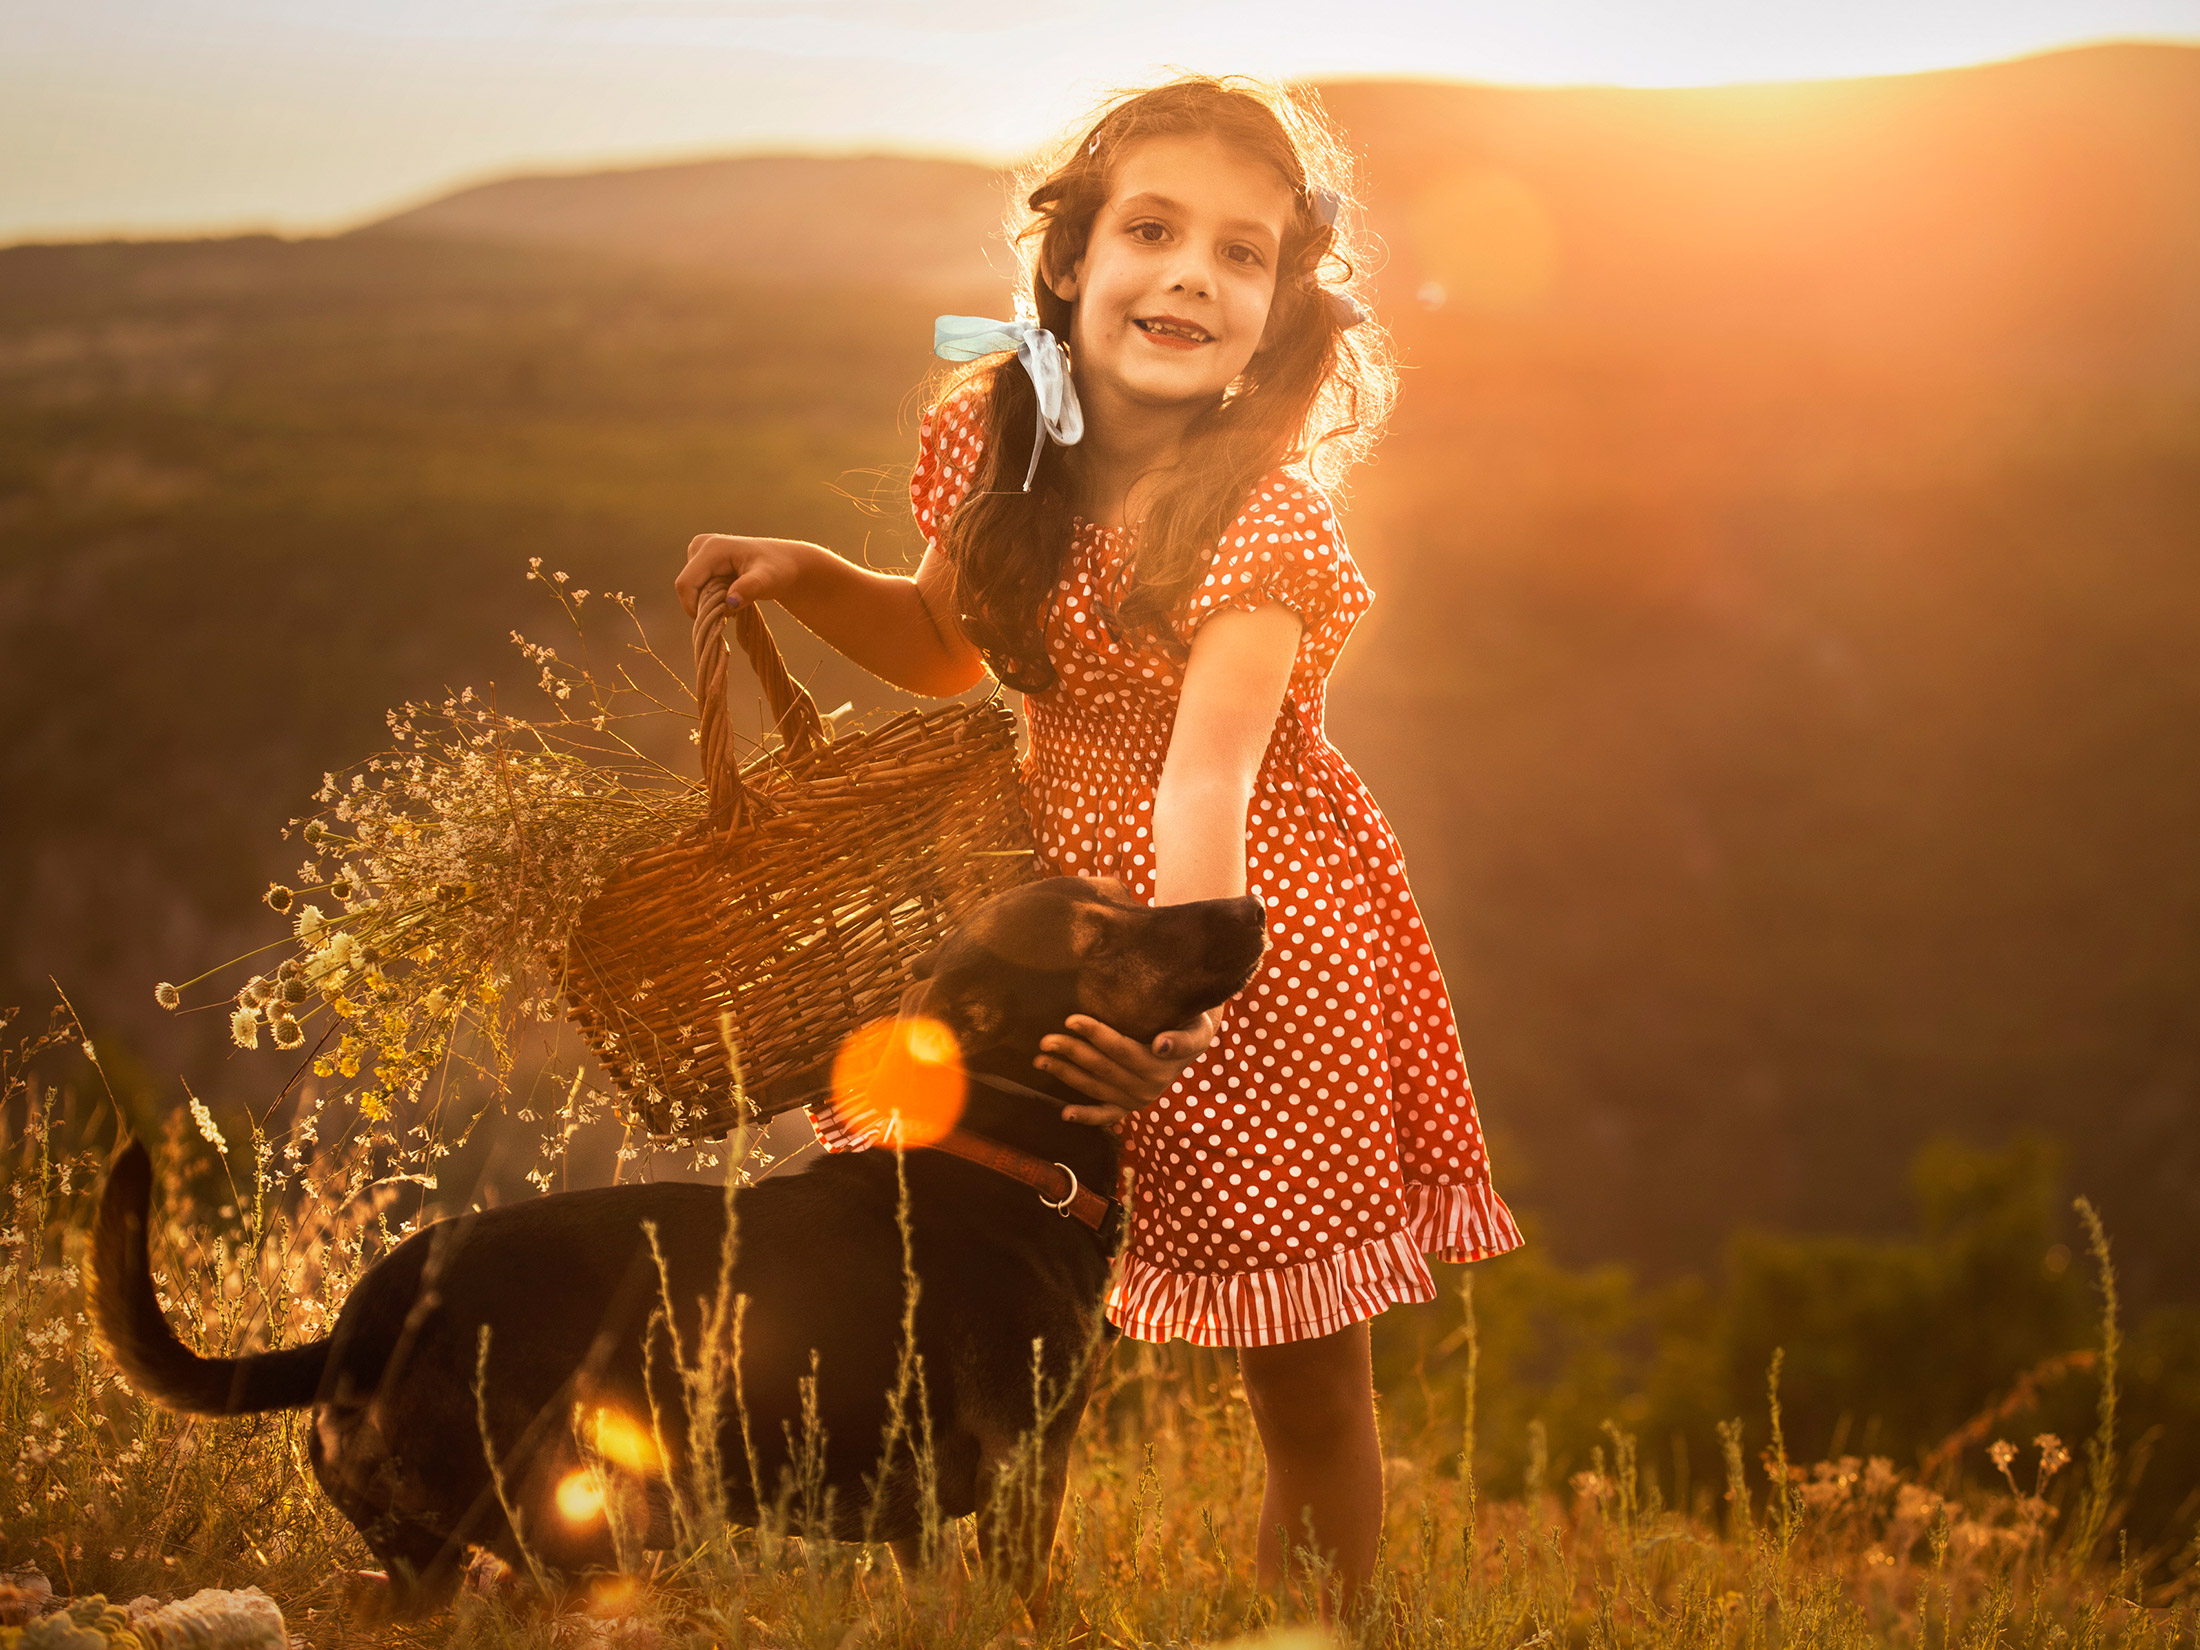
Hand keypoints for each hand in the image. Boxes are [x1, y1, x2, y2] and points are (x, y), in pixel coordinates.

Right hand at [674, 534, 816, 617]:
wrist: (784, 563)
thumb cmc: (778, 570)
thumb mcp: (768, 580)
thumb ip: (750, 588)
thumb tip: (729, 602)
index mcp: (712, 548)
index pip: (686, 584)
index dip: (693, 606)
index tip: (717, 620)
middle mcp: (700, 545)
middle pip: (688, 587)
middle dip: (706, 603)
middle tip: (735, 607)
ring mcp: (699, 551)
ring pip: (692, 588)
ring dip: (710, 600)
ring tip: (736, 597)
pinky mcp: (701, 559)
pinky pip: (697, 585)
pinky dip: (711, 596)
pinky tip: (731, 593)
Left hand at [1040, 1010, 1219, 1127]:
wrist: (1193, 1037)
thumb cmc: (1192, 1023)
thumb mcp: (1198, 1029)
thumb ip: (1184, 1039)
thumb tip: (1160, 1046)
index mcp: (1160, 1067)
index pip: (1121, 1048)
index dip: (1096, 1034)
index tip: (1070, 1019)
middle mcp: (1148, 1088)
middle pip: (1102, 1067)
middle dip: (1072, 1053)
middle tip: (1045, 1040)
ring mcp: (1137, 1100)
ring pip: (1096, 1086)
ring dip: (1067, 1075)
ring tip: (1041, 1061)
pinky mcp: (1129, 1106)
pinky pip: (1106, 1114)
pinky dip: (1086, 1116)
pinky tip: (1065, 1113)